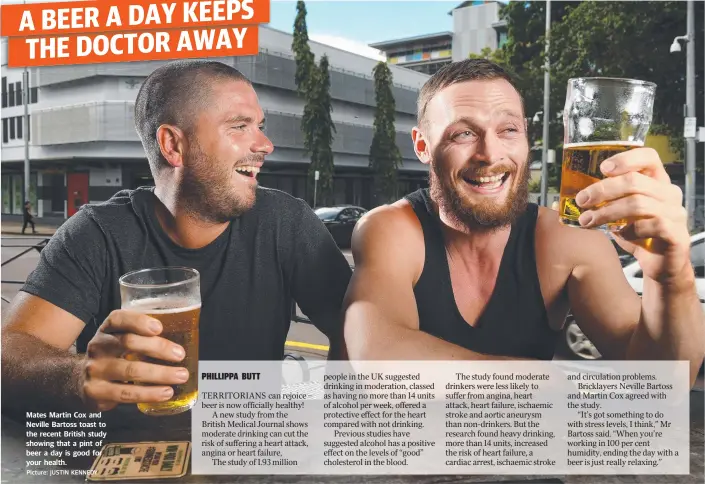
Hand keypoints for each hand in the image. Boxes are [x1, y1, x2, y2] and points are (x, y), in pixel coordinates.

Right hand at [80, 310, 188, 410]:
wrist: (79, 381)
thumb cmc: (111, 356)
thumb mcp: (120, 339)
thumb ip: (143, 335)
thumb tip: (183, 334)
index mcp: (107, 329)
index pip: (118, 319)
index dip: (138, 321)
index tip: (159, 327)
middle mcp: (98, 346)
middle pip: (128, 343)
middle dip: (158, 348)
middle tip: (180, 354)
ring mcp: (95, 369)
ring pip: (130, 370)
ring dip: (160, 373)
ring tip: (180, 376)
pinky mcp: (97, 391)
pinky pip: (126, 394)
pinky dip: (149, 393)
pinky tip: (165, 392)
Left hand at [574, 147, 690, 283]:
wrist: (659, 264)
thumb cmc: (637, 233)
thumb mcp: (618, 213)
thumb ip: (602, 202)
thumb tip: (562, 202)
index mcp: (656, 181)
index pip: (648, 157)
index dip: (626, 159)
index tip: (602, 169)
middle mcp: (669, 193)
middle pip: (634, 180)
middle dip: (602, 190)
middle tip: (582, 200)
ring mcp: (675, 212)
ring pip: (638, 203)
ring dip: (607, 211)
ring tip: (587, 220)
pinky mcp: (677, 233)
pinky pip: (651, 225)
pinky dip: (630, 230)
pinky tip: (619, 234)